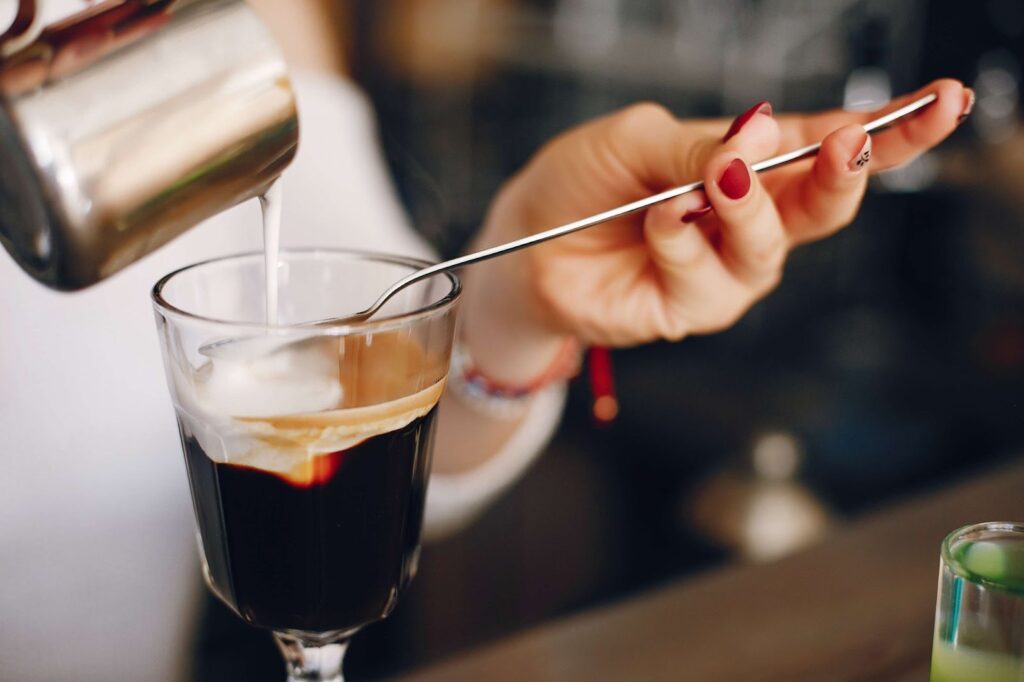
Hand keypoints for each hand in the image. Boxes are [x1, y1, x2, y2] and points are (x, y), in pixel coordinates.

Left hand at [461, 79, 971, 380]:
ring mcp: (725, 270)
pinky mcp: (691, 309)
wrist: (527, 238)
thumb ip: (700, 145)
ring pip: (769, 245)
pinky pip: (705, 277)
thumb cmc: (583, 181)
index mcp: (751, 166)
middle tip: (847, 142)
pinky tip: (661, 219)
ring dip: (747, 206)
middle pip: (826, 204)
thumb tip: (758, 139)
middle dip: (847, 171)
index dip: (889, 127)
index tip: (941, 101)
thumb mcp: (640, 140)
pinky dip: (683, 241)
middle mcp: (751, 221)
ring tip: (717, 178)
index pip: (828, 144)